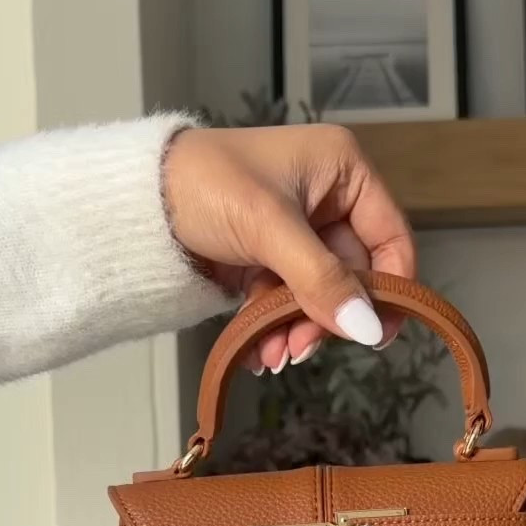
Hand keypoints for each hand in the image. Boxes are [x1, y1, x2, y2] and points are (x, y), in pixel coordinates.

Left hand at [162, 123, 415, 373]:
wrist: (133, 200)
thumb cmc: (203, 186)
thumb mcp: (268, 230)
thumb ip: (322, 280)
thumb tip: (369, 328)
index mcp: (341, 170)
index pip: (391, 237)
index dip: (392, 287)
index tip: (380, 334)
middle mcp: (326, 197)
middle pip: (353, 274)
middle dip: (329, 317)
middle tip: (304, 350)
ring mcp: (297, 230)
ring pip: (320, 294)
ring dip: (300, 329)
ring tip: (276, 356)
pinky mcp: (268, 256)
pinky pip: (287, 300)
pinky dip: (276, 327)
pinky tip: (259, 351)